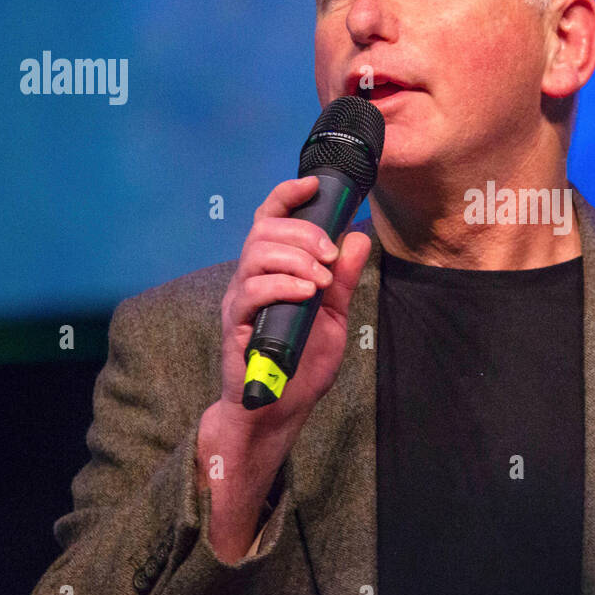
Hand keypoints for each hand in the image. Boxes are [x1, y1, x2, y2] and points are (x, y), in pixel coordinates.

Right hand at [218, 175, 371, 436]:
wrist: (279, 410)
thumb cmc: (301, 363)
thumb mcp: (334, 316)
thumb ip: (344, 279)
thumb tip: (358, 238)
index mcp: (273, 269)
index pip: (271, 218)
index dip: (287, 195)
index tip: (312, 185)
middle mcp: (250, 277)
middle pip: (265, 229)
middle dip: (304, 233)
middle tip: (331, 256)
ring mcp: (240, 299)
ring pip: (257, 253)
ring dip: (296, 258)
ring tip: (321, 281)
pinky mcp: (236, 323)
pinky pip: (252, 290)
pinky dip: (283, 284)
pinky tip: (307, 294)